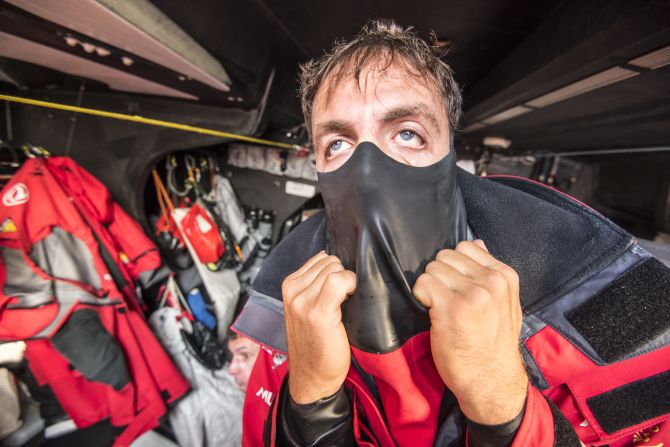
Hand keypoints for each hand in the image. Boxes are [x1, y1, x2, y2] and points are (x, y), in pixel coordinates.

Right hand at [282, 251, 355, 403]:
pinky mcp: (318, 312)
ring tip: (343, 305)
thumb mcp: (307, 307)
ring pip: (336, 269)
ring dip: (347, 284)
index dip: (337, 272)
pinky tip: (349, 302)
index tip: (338, 291)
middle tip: (342, 300)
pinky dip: (351, 286)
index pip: (321, 258)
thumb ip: (316, 284)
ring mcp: (303, 302)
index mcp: (289, 286)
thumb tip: (337, 264)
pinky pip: (340, 281)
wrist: (312, 377)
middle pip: (330, 262)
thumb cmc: (314, 344)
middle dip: (342, 277)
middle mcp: (292, 292)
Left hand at [413, 240, 526, 423]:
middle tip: (446, 300)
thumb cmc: (493, 344)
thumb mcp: (504, 303)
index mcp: (505, 276)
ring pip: (431, 269)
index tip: (456, 286)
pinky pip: (422, 285)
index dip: (453, 266)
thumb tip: (476, 242)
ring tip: (441, 309)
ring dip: (430, 288)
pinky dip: (421, 298)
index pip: (465, 246)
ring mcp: (472, 294)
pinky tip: (433, 314)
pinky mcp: (451, 308)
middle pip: (444, 257)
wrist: (492, 381)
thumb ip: (489, 272)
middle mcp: (490, 281)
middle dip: (440, 276)